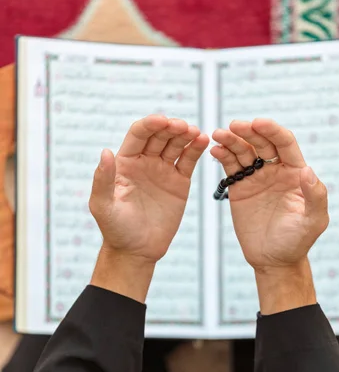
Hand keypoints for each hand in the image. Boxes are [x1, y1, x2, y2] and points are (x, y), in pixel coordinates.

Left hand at [90, 115, 208, 262]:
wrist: (137, 251)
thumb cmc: (115, 229)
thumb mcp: (103, 206)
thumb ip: (103, 179)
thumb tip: (105, 151)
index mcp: (124, 162)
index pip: (138, 135)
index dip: (150, 125)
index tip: (162, 121)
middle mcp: (144, 162)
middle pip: (159, 136)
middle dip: (171, 128)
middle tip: (183, 127)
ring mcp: (162, 170)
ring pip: (175, 145)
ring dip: (185, 135)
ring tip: (196, 133)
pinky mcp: (179, 182)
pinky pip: (188, 161)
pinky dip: (196, 149)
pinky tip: (203, 140)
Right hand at [211, 119, 327, 272]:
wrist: (273, 260)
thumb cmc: (297, 242)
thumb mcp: (313, 221)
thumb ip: (315, 196)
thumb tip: (308, 170)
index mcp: (295, 172)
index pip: (284, 143)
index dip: (272, 131)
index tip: (258, 122)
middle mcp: (276, 170)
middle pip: (261, 142)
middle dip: (248, 132)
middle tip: (234, 126)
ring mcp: (256, 178)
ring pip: (243, 152)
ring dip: (231, 140)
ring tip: (217, 135)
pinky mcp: (240, 188)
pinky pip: (230, 167)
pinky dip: (222, 156)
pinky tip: (214, 150)